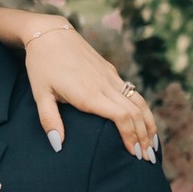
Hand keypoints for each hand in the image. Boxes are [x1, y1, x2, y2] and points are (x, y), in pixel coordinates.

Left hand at [23, 21, 157, 157]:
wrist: (49, 33)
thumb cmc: (41, 64)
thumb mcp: (40, 94)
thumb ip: (49, 120)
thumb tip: (57, 145)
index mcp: (89, 93)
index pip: (122, 117)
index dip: (132, 136)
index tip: (135, 154)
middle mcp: (105, 85)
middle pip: (135, 112)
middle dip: (144, 136)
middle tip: (147, 158)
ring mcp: (110, 77)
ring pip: (138, 101)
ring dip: (148, 123)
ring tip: (152, 144)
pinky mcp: (110, 71)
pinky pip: (132, 92)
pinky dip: (142, 110)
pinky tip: (142, 121)